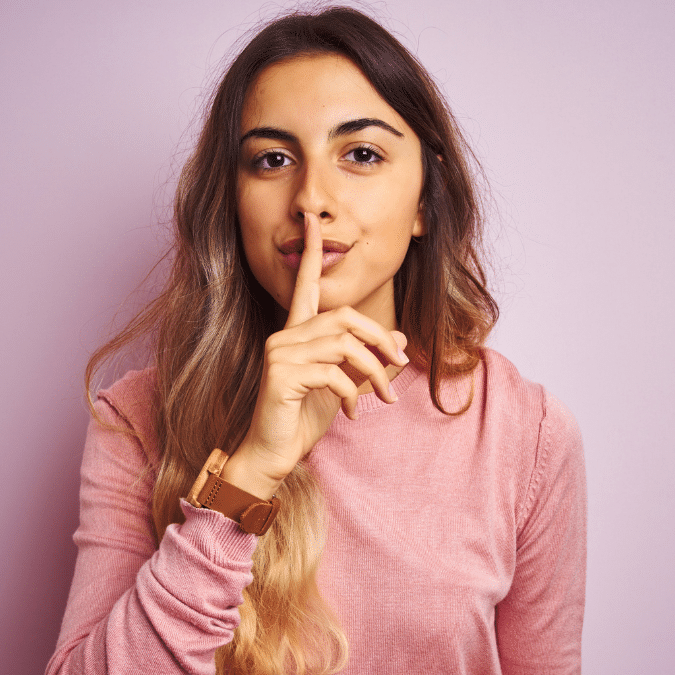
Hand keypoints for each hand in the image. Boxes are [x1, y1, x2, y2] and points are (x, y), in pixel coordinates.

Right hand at [222, 212, 408, 498]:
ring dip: (374, 372)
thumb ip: (366, 362)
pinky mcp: (281, 376)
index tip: (310, 220)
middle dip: (379, 338)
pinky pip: (333, 373)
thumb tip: (401, 341)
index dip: (310, 253)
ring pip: (344, 345)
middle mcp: (284, 337)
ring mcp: (280, 355)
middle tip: (400, 363)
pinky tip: (351, 413)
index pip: (304, 286)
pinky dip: (352, 393)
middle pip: (344, 317)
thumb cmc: (303, 419)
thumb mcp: (343, 386)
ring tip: (384, 398)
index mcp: (295, 334)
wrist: (273, 454)